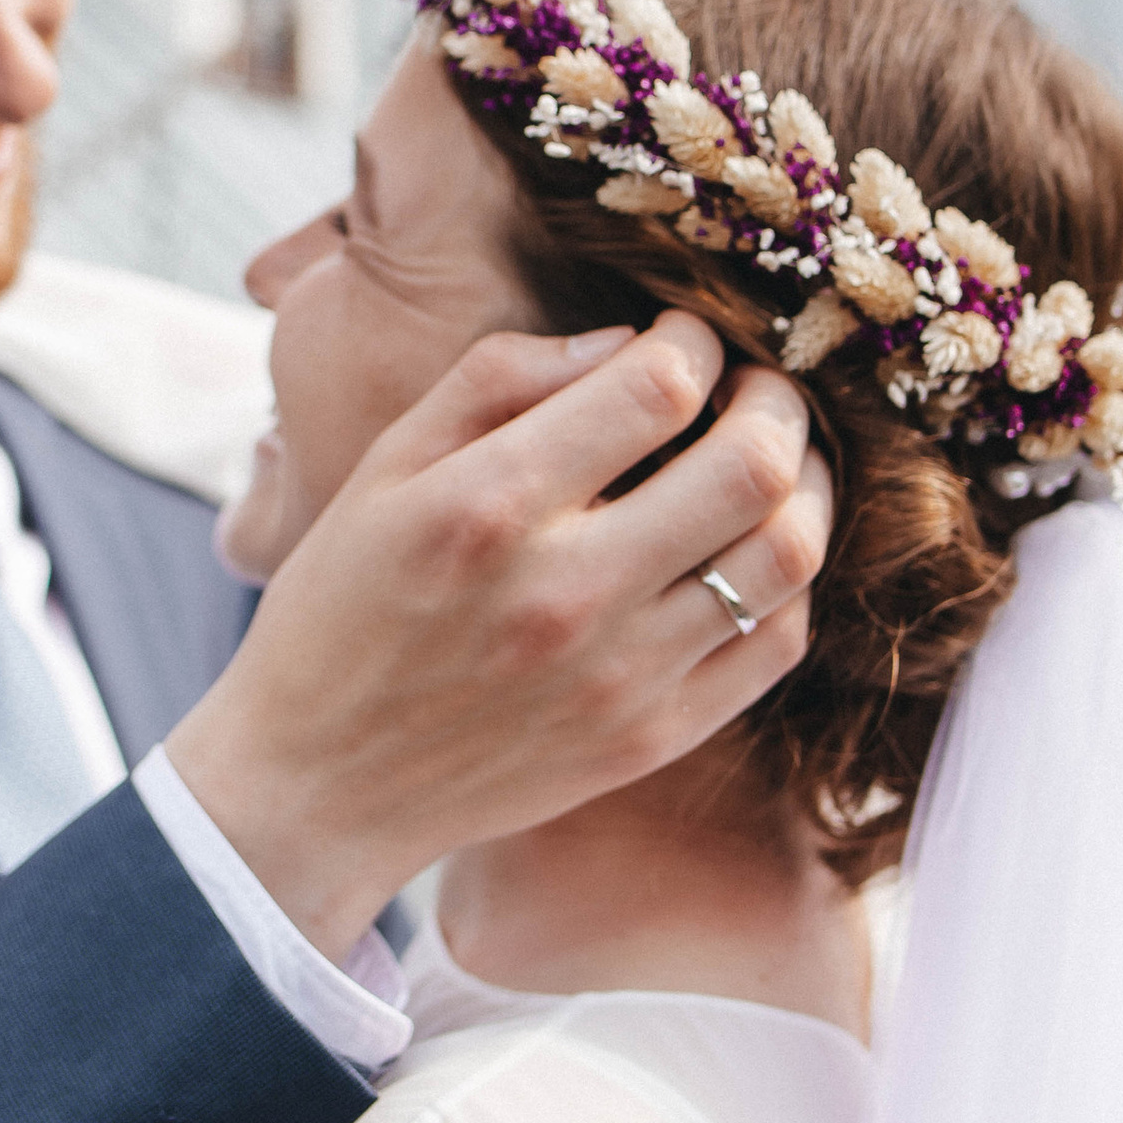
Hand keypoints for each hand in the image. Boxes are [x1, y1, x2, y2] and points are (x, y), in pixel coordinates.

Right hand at [166, 316, 832, 956]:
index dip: (693, 339)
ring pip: (787, 554)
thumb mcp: (382, 469)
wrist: (318, 785)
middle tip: (754, 383)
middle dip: (775, 397)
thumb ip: (491, 381)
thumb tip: (618, 339)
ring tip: (774, 457)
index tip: (682, 336)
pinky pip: (776, 644)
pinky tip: (749, 548)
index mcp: (489, 507)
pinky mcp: (651, 738)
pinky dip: (788, 580)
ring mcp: (620, 675)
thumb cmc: (339, 609)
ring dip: (805, 483)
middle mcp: (566, 592)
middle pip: (751, 465)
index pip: (658, 386)